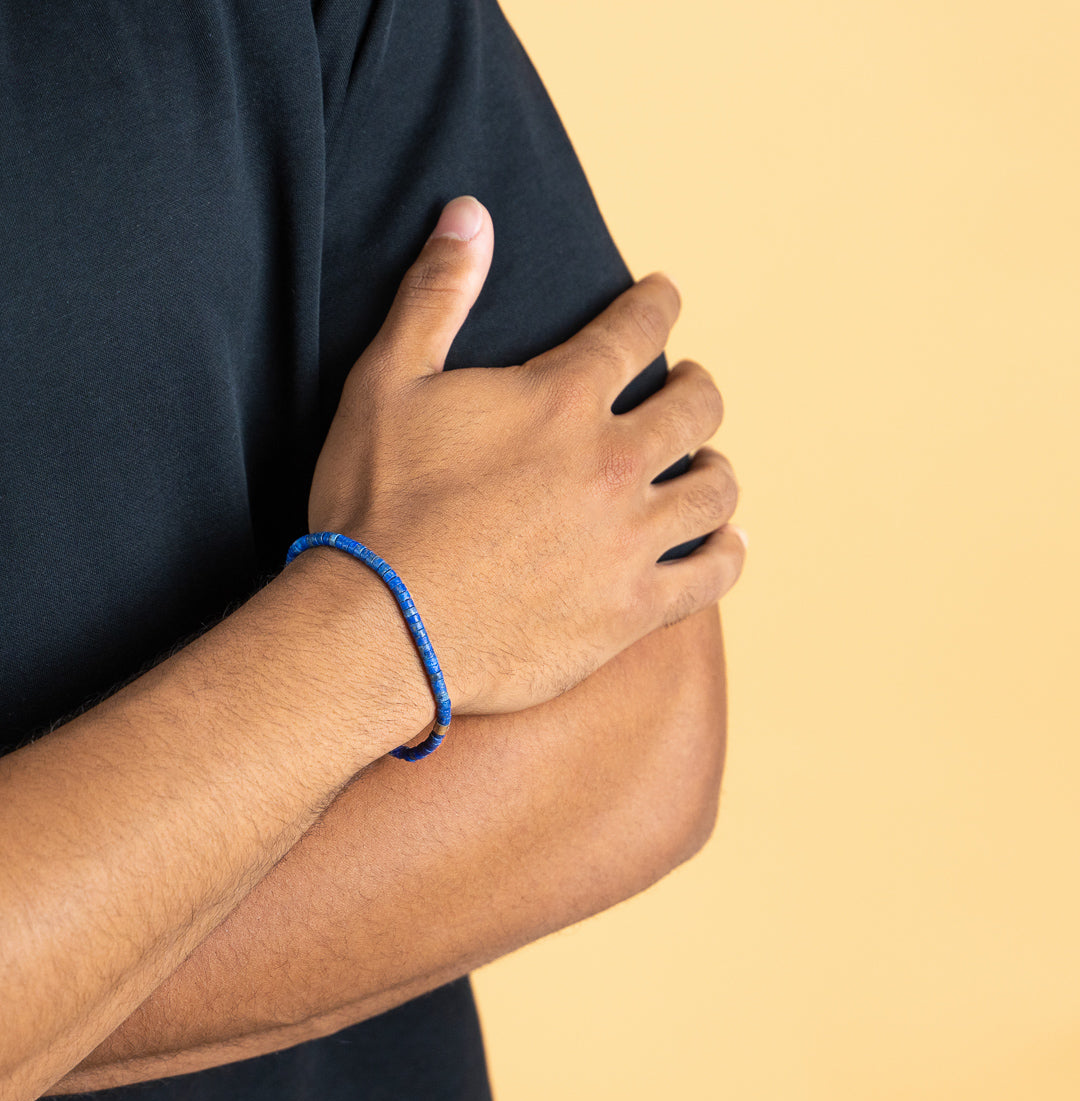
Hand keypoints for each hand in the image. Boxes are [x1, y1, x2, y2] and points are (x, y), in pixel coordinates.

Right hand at [308, 196, 744, 716]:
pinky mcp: (631, 610)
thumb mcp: (386, 382)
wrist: (381, 629)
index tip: (664, 294)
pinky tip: (728, 543)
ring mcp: (629, 540)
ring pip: (715, 490)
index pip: (637, 327)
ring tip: (708, 465)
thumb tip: (470, 213)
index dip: (657, 302)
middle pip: (697, 407)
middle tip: (690, 387)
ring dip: (718, 468)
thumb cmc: (376, 504)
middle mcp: (613, 463)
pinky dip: (729, 554)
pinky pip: (713, 576)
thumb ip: (435, 294)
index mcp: (562, 399)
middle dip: (698, 386)